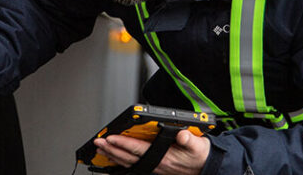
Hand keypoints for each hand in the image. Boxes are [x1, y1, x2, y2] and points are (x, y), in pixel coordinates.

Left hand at [94, 129, 210, 174]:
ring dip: (113, 155)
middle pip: (128, 157)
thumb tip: (183, 134)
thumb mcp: (198, 146)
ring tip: (100, 149)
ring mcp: (153, 166)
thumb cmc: (200, 155)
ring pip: (128, 162)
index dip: (123, 144)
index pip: (138, 150)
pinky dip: (121, 162)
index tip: (111, 138)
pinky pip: (133, 164)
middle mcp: (156, 164)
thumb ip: (190, 140)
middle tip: (98, 143)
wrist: (205, 167)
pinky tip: (113, 159)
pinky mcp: (154, 166)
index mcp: (163, 158)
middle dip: (111, 150)